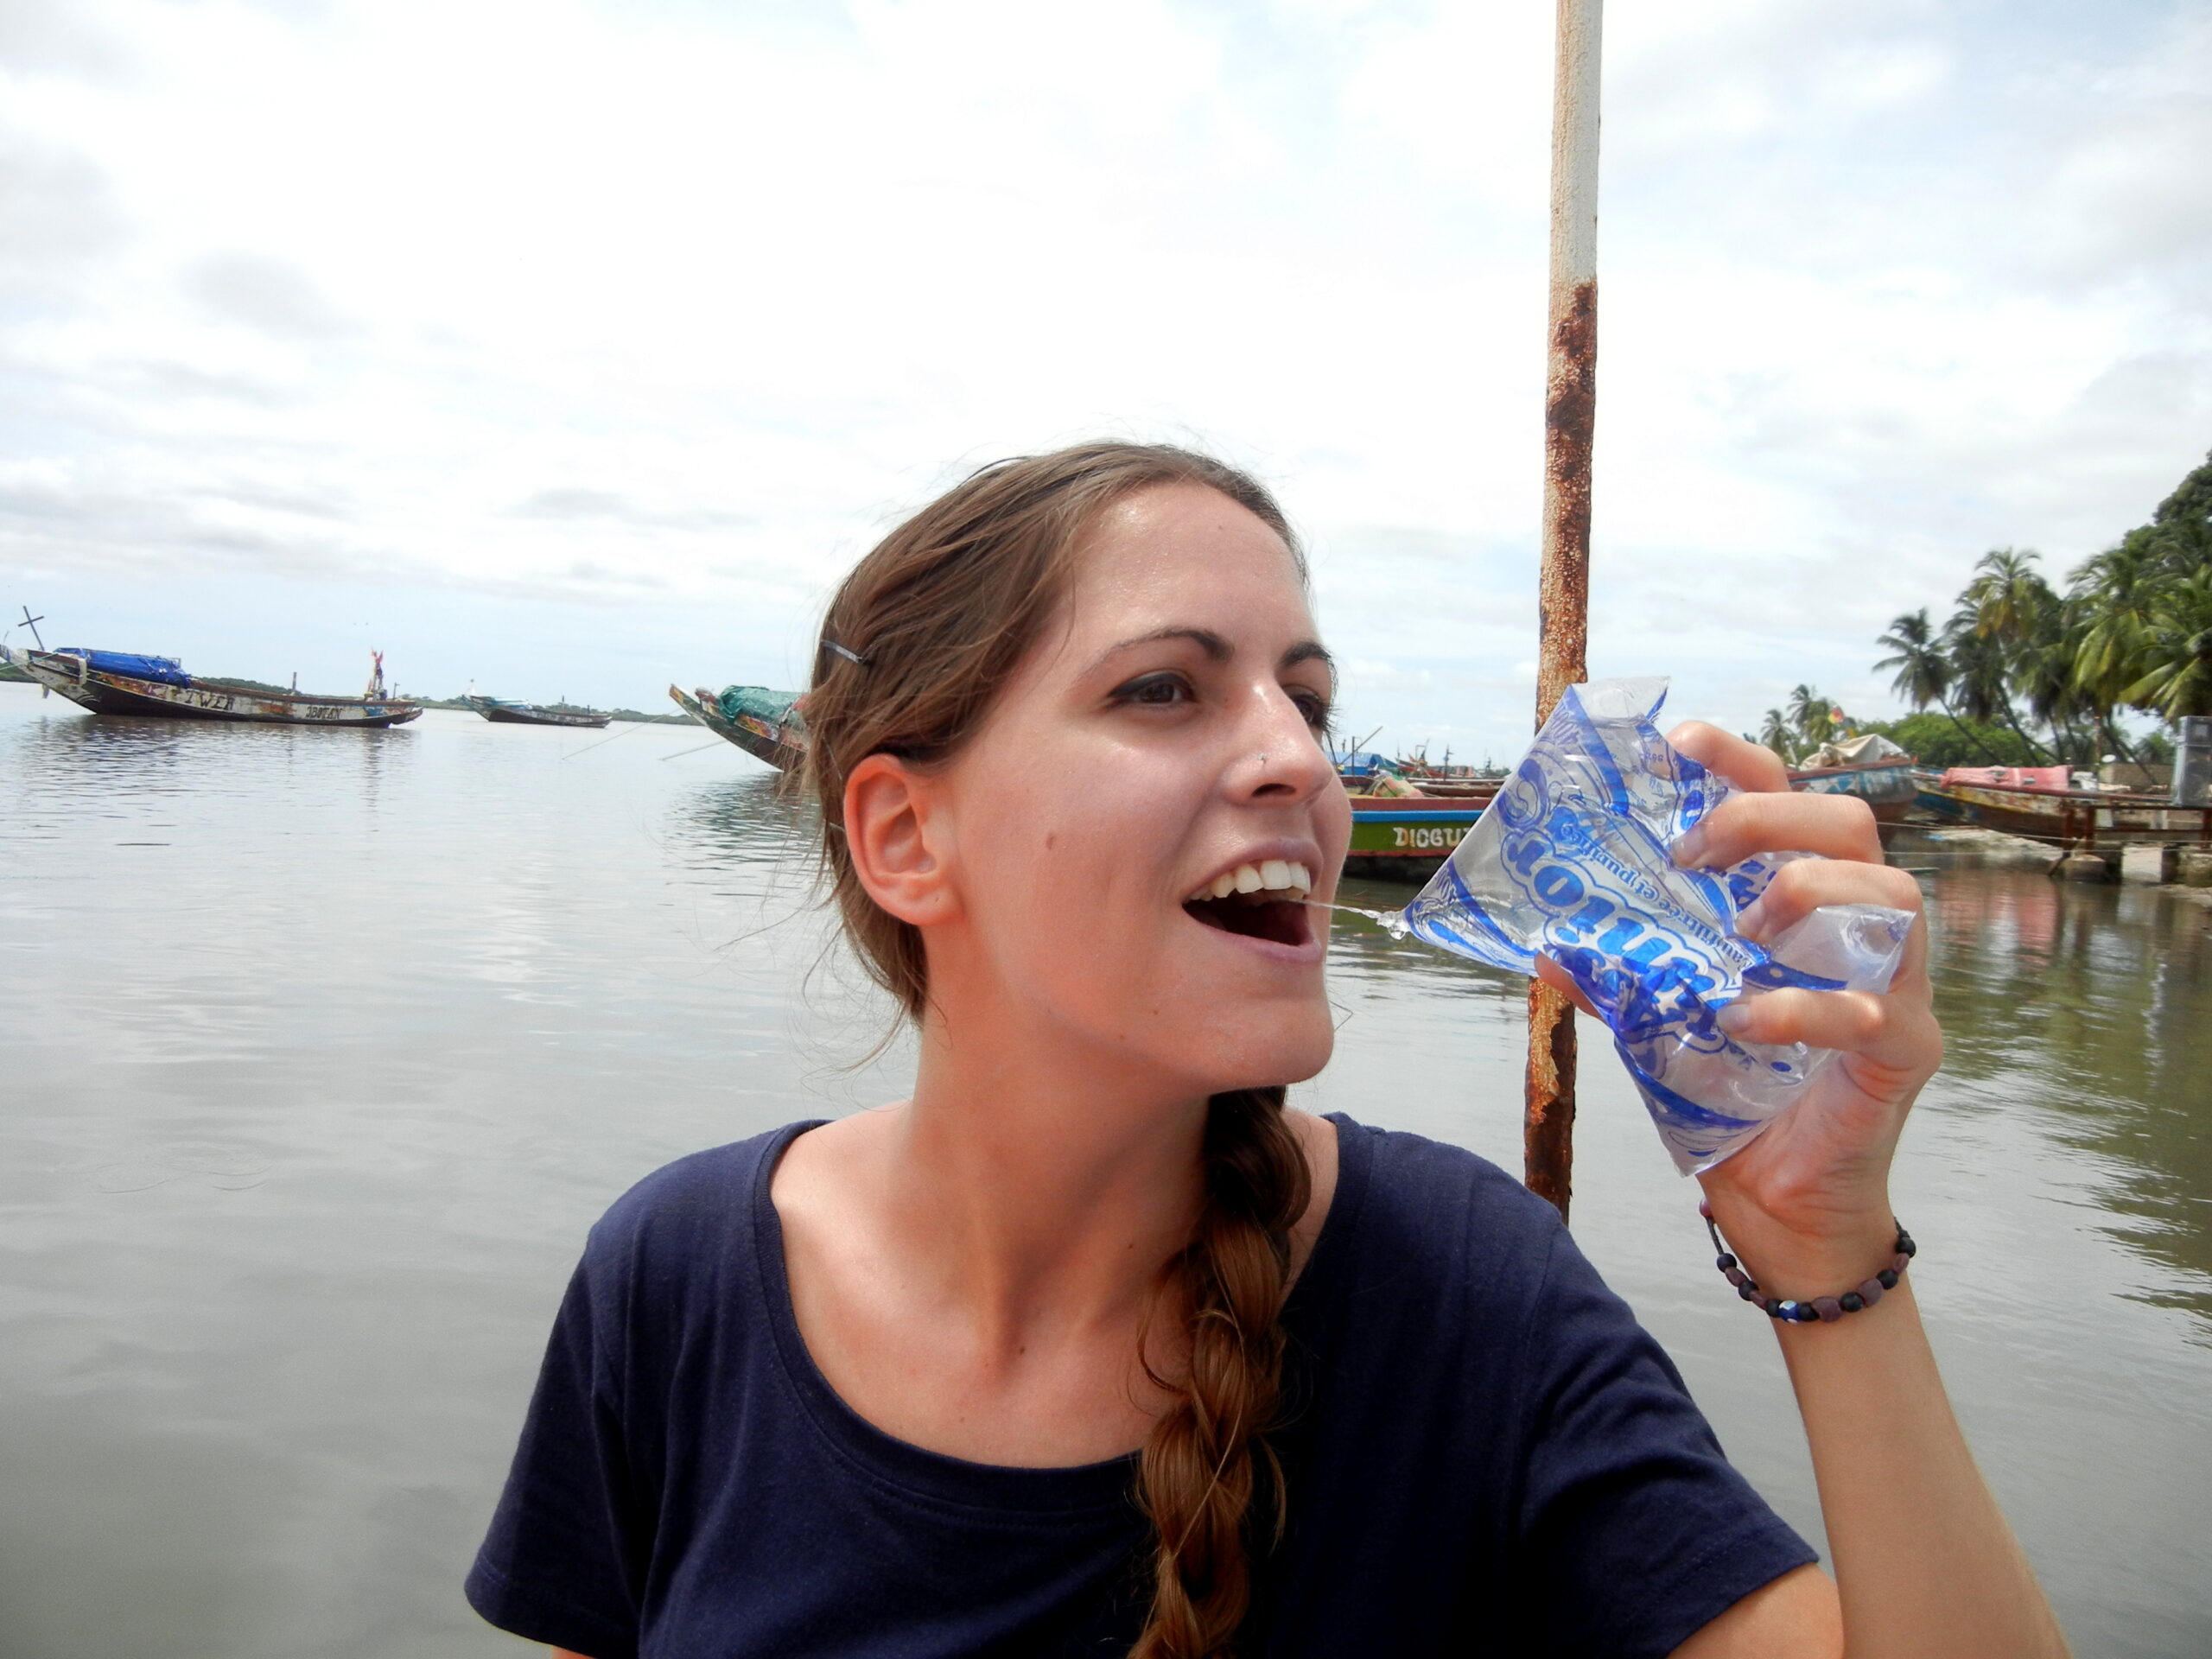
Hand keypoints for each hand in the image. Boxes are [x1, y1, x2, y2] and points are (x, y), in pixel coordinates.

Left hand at [1536, 722, 1940, 1293]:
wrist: (1781, 1206)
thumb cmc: (1733, 1095)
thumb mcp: (1661, 1021)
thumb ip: (1619, 976)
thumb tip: (1544, 944)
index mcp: (1804, 901)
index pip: (1790, 800)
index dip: (1741, 761)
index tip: (1682, 743)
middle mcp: (1863, 929)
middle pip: (1852, 824)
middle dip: (1767, 817)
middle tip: (1693, 853)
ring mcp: (1899, 985)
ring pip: (1892, 897)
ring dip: (1805, 895)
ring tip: (1743, 933)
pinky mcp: (1909, 1051)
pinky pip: (1873, 1010)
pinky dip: (1803, 1008)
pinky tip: (1745, 1021)